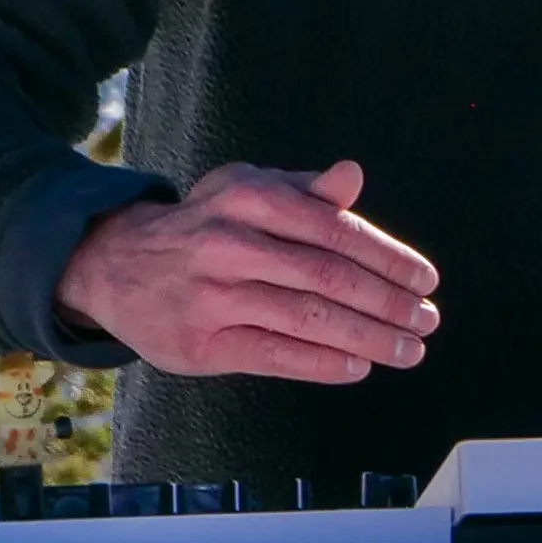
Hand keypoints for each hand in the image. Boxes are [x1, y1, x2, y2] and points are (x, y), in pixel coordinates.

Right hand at [55, 160, 439, 384]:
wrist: (114, 262)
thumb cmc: (206, 223)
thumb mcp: (250, 189)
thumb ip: (307, 190)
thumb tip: (353, 176)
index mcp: (253, 199)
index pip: (337, 232)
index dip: (389, 259)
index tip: (426, 280)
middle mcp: (232, 245)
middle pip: (329, 279)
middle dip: (388, 304)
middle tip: (427, 321)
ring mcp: (213, 297)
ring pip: (307, 320)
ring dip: (367, 338)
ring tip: (406, 350)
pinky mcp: (199, 343)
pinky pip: (273, 355)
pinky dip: (321, 363)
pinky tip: (358, 366)